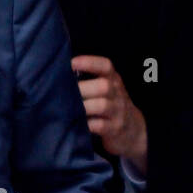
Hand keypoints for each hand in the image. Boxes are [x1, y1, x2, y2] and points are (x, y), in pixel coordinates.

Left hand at [71, 54, 147, 172]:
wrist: (134, 130)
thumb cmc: (111, 105)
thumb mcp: (107, 90)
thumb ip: (90, 80)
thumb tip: (59, 73)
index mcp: (114, 80)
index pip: (106, 66)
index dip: (90, 62)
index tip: (72, 63)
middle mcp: (118, 94)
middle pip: (104, 86)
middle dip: (82, 88)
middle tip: (63, 92)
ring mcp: (118, 112)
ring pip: (102, 105)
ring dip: (83, 106)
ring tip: (68, 108)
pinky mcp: (115, 129)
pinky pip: (100, 125)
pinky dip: (86, 124)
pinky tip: (75, 123)